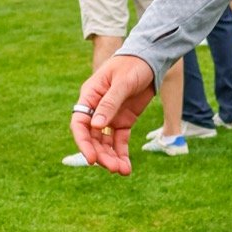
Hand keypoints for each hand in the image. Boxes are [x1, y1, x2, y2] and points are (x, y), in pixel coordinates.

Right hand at [69, 54, 156, 173]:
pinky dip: (122, 154)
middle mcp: (96, 109)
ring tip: (122, 171)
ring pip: (106, 143)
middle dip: (101, 154)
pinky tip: (126, 167)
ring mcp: (110, 117)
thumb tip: (96, 126)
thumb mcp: (122, 83)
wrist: (151, 60)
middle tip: (113, 168)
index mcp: (89, 97)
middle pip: (93, 138)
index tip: (91, 159)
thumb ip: (109, 103)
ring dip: (111, 157)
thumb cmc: (133, 65)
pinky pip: (120, 141)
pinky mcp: (124, 121)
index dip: (83, 143)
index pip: (80, 124)